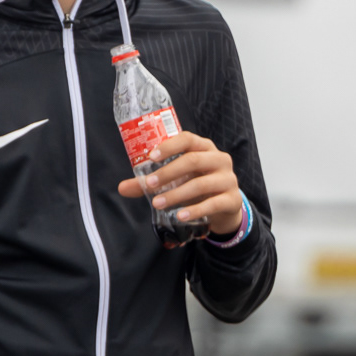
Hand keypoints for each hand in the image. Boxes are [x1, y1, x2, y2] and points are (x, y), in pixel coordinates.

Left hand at [116, 132, 241, 239]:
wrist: (224, 207)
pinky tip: (179, 216)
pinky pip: (213, 204)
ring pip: (201, 184)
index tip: (151, 157)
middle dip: (168, 173)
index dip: (169, 146)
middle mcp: (219, 159)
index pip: (187, 139)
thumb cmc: (196, 185)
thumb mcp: (175, 180)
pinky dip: (194, 210)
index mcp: (204, 147)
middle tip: (149, 185)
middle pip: (192, 160)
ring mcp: (228, 179)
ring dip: (176, 194)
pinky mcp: (232, 199)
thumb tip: (122, 187)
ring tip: (157, 204)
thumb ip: (150, 183)